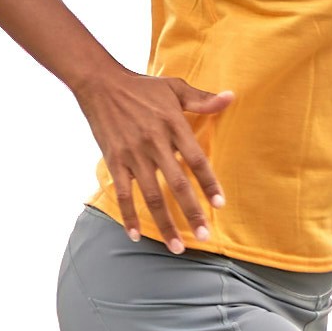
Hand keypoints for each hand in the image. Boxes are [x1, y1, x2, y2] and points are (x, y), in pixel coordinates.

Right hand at [84, 63, 236, 248]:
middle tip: (204, 236)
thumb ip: (202, 99)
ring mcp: (133, 154)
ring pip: (151, 196)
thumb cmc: (142, 87)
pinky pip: (123, 194)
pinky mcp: (114, 161)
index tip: (220, 204)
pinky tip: (136, 236)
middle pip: (177, 184)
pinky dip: (129, 216)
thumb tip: (231, 97)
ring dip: (165, 223)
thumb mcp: (174, 88)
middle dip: (192, 213)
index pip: (196, 159)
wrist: (100, 84)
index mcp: (173, 125)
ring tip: (177, 247)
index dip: (209, 183)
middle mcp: (154, 143)